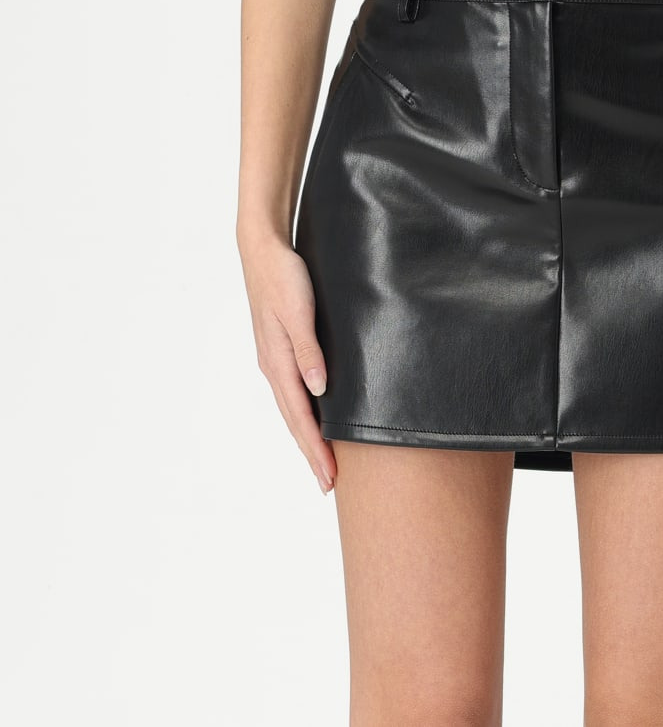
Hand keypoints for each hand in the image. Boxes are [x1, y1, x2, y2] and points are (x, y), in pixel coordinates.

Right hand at [239, 232, 336, 495]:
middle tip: (330, 483)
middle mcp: (274, 365)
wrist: (262, 248)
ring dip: (308, 434)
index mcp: (278, 362)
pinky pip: (293, 388)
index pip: (300, 417)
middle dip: (312, 452)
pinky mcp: (280, 346)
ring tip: (323, 458)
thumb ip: (308, 349)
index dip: (315, 448)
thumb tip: (319, 389)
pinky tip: (314, 414)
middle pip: (295, 419)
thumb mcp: (298, 310)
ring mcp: (275, 357)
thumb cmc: (283, 275)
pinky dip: (303, 410)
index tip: (329, 477)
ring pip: (293, 406)